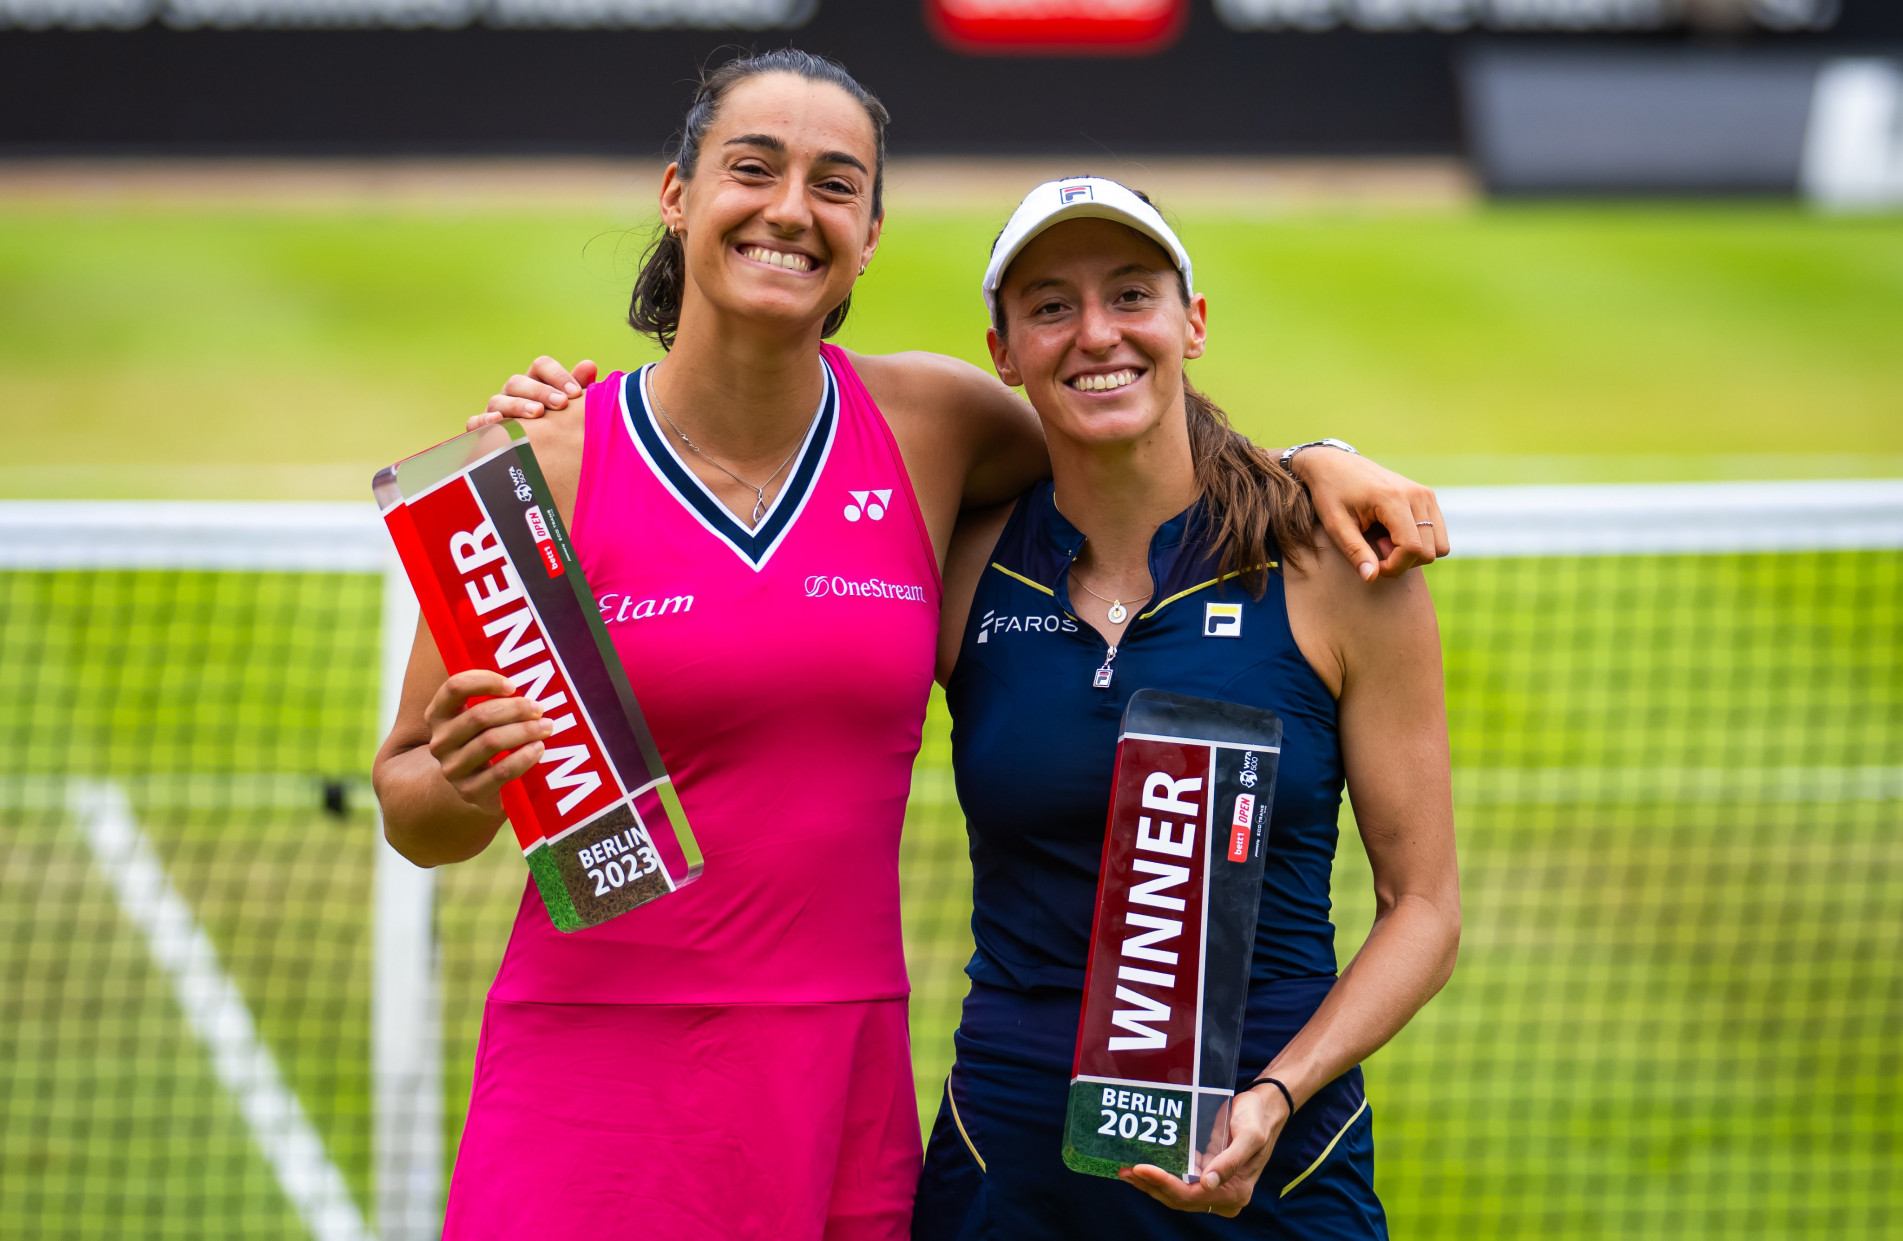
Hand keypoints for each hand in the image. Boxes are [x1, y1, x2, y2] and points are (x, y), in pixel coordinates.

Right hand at [424, 669, 553, 813]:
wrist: (474, 788)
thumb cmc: (483, 742)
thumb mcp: (479, 721)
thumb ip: (493, 700)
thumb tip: (532, 684)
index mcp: (438, 715)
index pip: (455, 687)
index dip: (486, 681)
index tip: (513, 686)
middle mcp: (440, 741)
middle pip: (480, 715)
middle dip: (516, 709)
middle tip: (539, 708)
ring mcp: (452, 768)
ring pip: (491, 742)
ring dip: (524, 731)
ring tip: (546, 727)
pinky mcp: (470, 791)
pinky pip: (501, 771)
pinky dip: (524, 758)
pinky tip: (538, 749)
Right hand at [467, 356, 599, 430]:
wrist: (542, 460)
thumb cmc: (561, 429)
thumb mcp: (572, 409)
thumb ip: (579, 387)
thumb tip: (588, 365)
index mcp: (536, 383)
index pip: (541, 366)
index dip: (557, 375)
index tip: (575, 392)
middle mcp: (513, 393)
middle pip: (519, 381)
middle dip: (540, 391)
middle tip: (560, 403)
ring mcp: (496, 410)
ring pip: (498, 400)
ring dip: (518, 405)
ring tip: (537, 413)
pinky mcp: (482, 431)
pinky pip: (475, 423)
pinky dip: (483, 421)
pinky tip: (498, 421)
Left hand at [1117, 1084, 1287, 1216]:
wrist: (1265, 1109)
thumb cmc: (1258, 1120)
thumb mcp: (1249, 1137)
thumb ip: (1230, 1161)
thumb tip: (1207, 1184)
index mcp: (1235, 1192)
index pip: (1192, 1196)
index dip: (1165, 1185)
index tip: (1142, 1169)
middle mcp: (1223, 1195)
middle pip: (1180, 1199)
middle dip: (1152, 1186)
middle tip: (1126, 1171)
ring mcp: (1213, 1186)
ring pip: (1176, 1193)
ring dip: (1151, 1184)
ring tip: (1126, 1171)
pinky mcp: (1205, 1174)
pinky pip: (1179, 1180)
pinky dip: (1160, 1175)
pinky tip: (1143, 1166)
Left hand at [1293, 449, 1448, 580]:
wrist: (1335, 464)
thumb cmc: (1331, 493)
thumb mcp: (1335, 525)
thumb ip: (1355, 552)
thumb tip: (1371, 578)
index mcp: (1393, 499)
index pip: (1413, 548)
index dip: (1395, 566)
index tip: (1372, 565)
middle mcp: (1417, 495)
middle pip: (1430, 551)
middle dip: (1402, 561)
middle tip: (1374, 547)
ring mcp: (1426, 495)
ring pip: (1439, 545)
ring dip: (1413, 553)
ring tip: (1384, 539)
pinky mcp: (1428, 497)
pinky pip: (1437, 534)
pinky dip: (1419, 542)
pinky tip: (1392, 533)